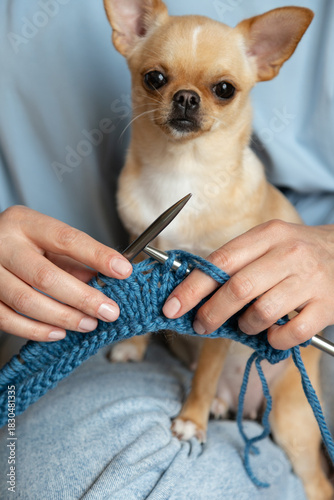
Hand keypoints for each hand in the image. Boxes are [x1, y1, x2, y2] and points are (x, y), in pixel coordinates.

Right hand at [0, 206, 131, 341]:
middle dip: (83, 298)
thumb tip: (109, 281)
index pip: (66, 239)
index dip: (97, 256)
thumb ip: (75, 259)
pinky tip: (58, 333)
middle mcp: (3, 244)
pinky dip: (35, 331)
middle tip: (109, 311)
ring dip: (63, 317)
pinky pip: (7, 319)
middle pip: (45, 276)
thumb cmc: (23, 244)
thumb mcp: (48, 241)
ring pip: (26, 301)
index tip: (123, 271)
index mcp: (25, 223)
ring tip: (89, 324)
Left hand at [163, 220, 333, 349]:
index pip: (221, 261)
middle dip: (211, 313)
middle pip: (238, 288)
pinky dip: (273, 340)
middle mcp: (289, 254)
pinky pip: (290, 333)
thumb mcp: (267, 243)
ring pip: (262, 312)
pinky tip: (272, 335)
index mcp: (268, 235)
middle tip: (201, 324)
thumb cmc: (297, 252)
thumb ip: (235, 262)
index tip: (173, 306)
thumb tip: (194, 290)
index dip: (192, 287)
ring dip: (245, 326)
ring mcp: (309, 281)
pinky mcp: (325, 306)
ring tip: (246, 324)